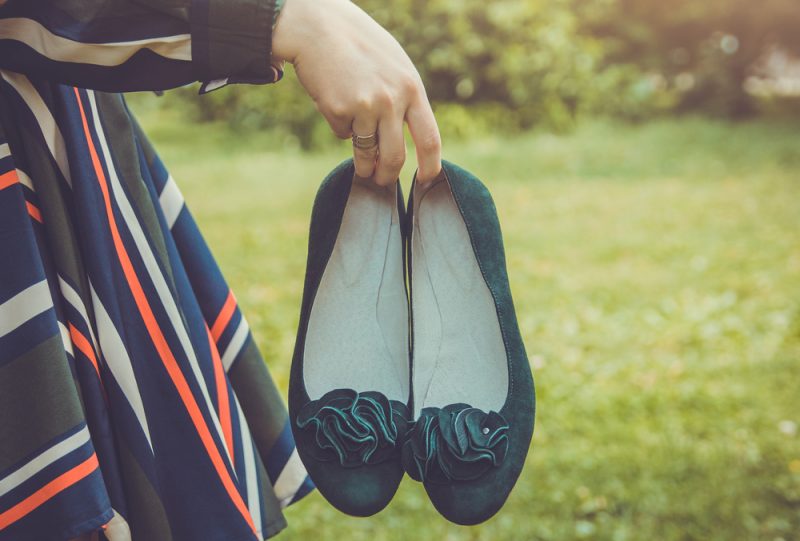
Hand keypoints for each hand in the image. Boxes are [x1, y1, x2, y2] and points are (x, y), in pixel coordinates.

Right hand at [271, 0, 441, 184]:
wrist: (317, 27)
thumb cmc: (357, 45)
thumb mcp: (394, 66)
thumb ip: (404, 97)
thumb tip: (411, 137)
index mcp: (411, 88)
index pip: (430, 138)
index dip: (431, 166)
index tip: (427, 180)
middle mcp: (392, 100)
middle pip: (396, 156)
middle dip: (388, 175)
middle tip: (383, 182)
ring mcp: (365, 107)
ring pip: (367, 153)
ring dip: (364, 166)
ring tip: (362, 168)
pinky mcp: (339, 111)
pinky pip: (342, 133)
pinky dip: (340, 126)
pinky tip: (335, 100)